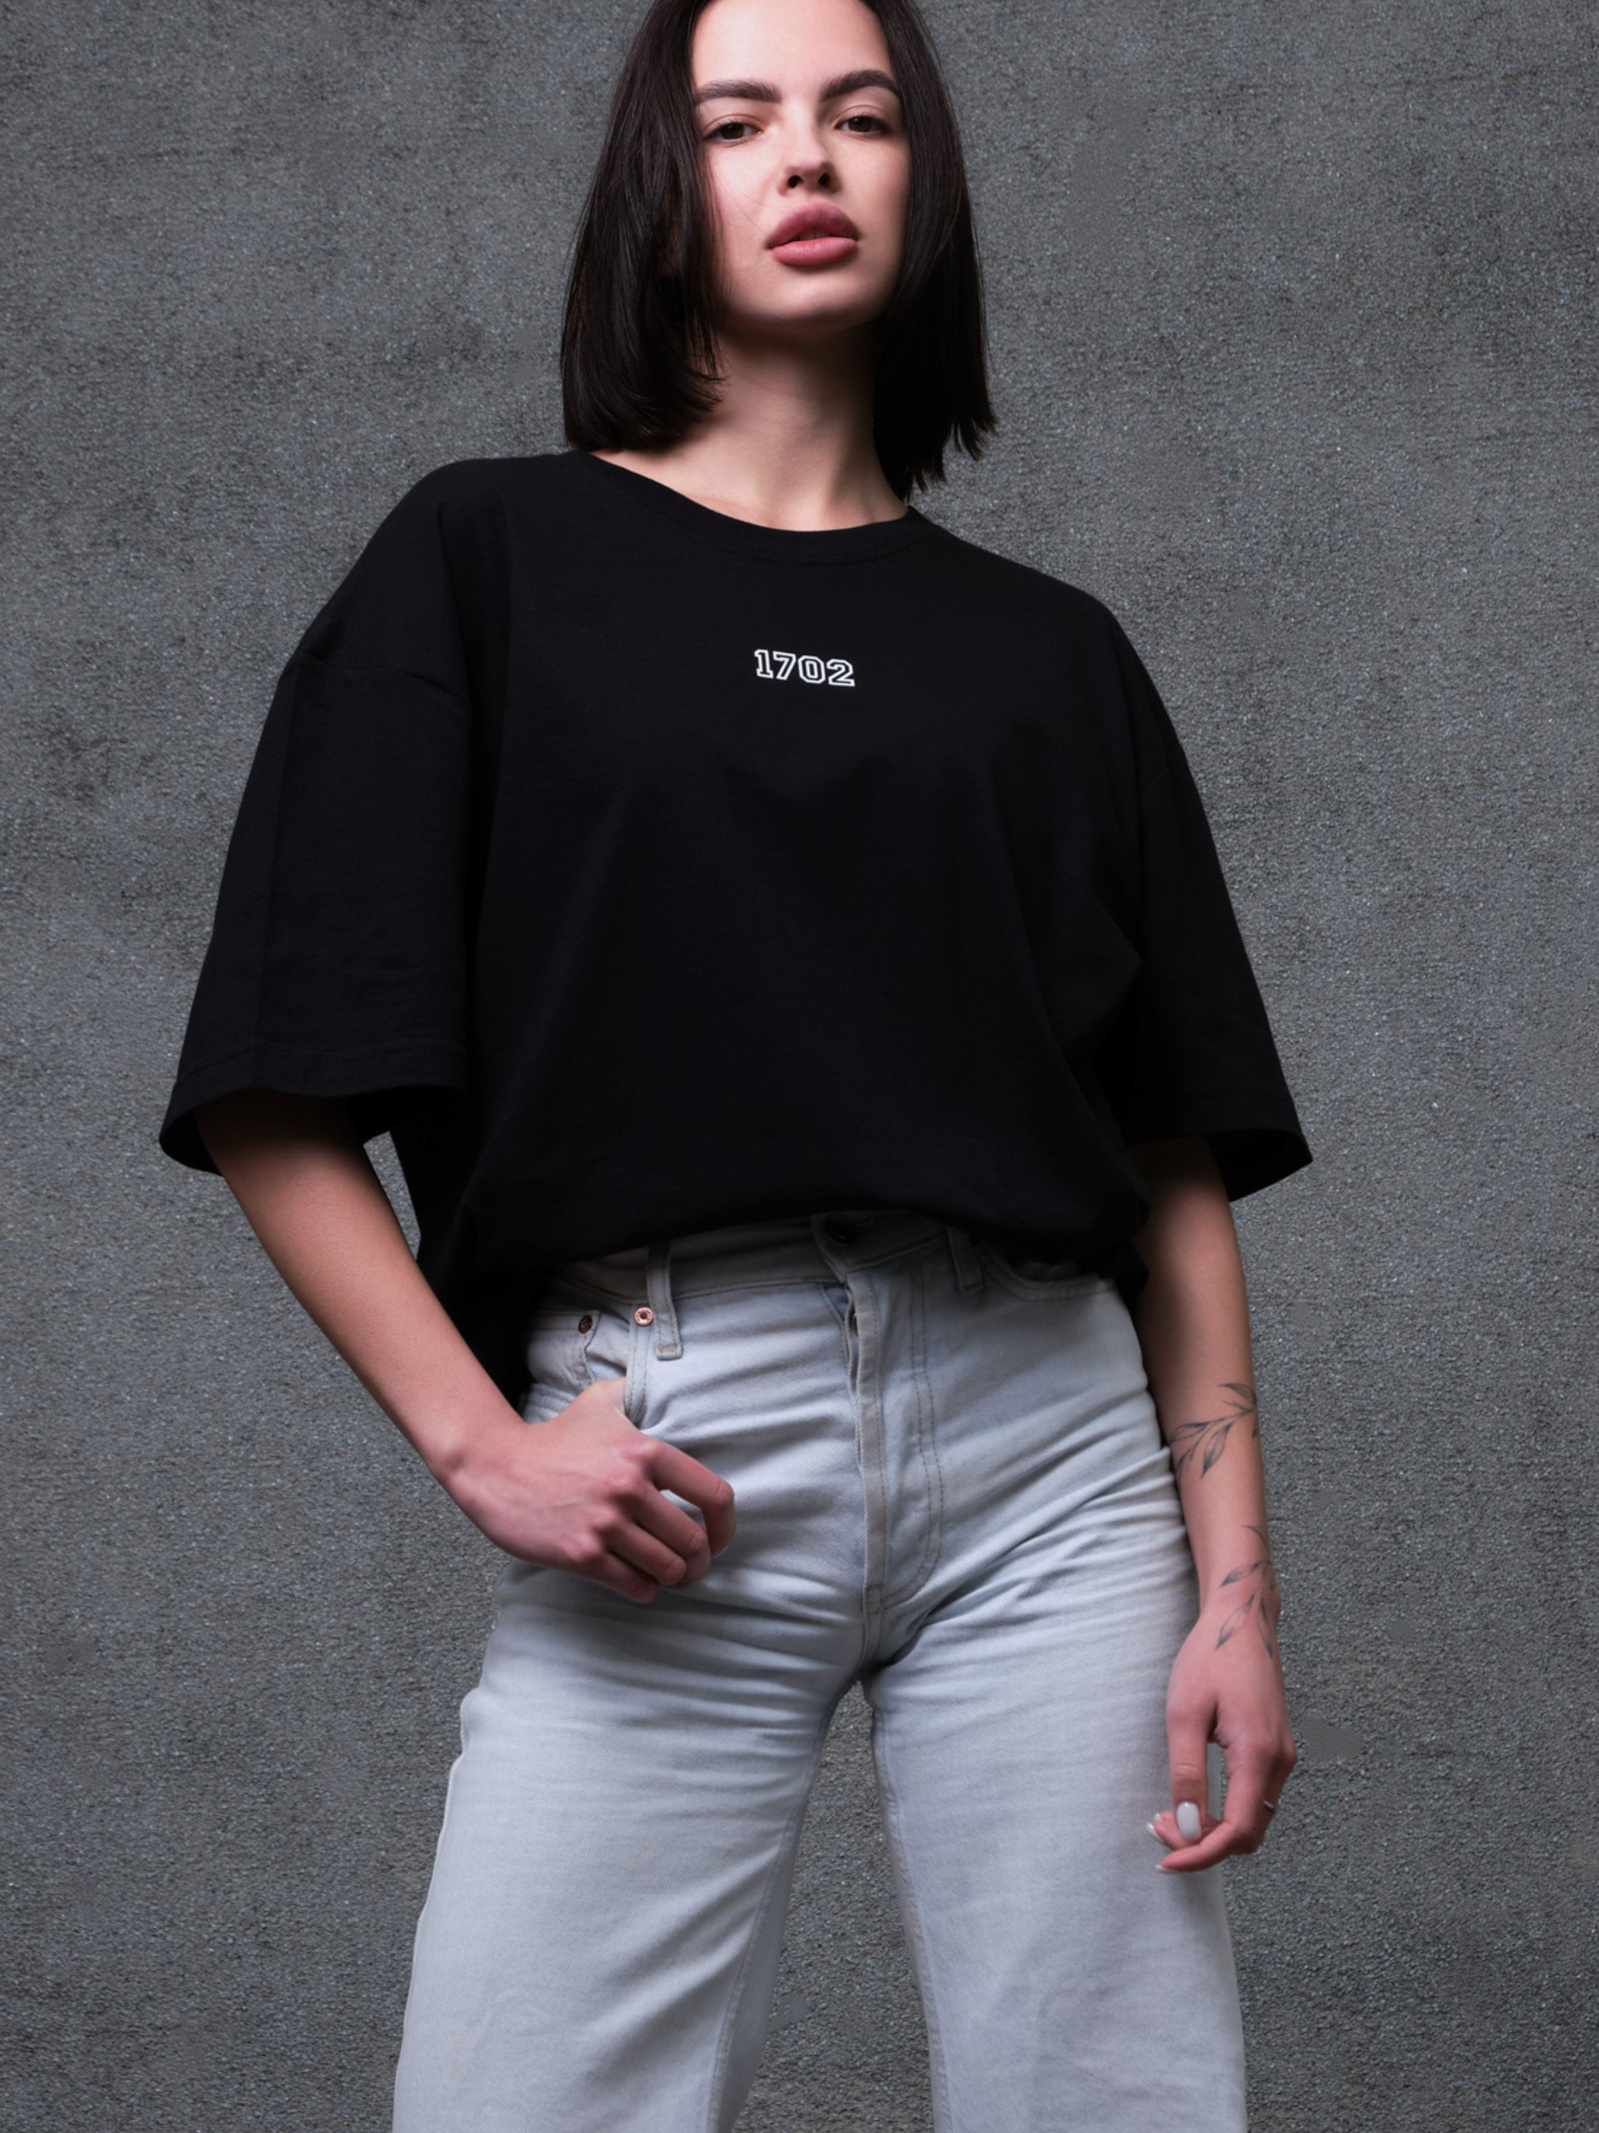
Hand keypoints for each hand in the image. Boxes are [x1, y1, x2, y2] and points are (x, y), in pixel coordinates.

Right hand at [445, 1378, 735, 1603]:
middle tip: (692, 1564)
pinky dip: (644, 1589)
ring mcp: (605, 1524)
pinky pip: (635, 1586)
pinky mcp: (582, 1555)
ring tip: (666, 1573)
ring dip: (673, 1577)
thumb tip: (672, 1386)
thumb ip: (640, 1392)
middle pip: (693, 1542)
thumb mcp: (601, 1402)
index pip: (714, 1494)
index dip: (727, 1525)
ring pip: (667, 1569)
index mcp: (644, 1452)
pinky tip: (638, 1580)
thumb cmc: (554, 1438)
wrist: (496, 1467)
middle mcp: (629, 1488)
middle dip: (699, 1560)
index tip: (719, 1537)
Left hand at [1150, 1587, 1296, 1871]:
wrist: (1241, 1621)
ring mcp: (1282, 1756)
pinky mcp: (1275, 1749)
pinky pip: (1253, 1798)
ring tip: (1168, 1815)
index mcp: (1258, 1755)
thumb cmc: (1210, 1658)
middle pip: (1248, 1835)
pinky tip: (1192, 1798)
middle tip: (1159, 1830)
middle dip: (1204, 1844)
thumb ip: (1187, 1773)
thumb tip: (1188, 1827)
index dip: (1201, 1855)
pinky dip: (1225, 1810)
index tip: (1166, 1860)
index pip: (1236, 1832)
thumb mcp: (1184, 1713)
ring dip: (1213, 1829)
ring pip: (1252, 1819)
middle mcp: (1280, 1762)